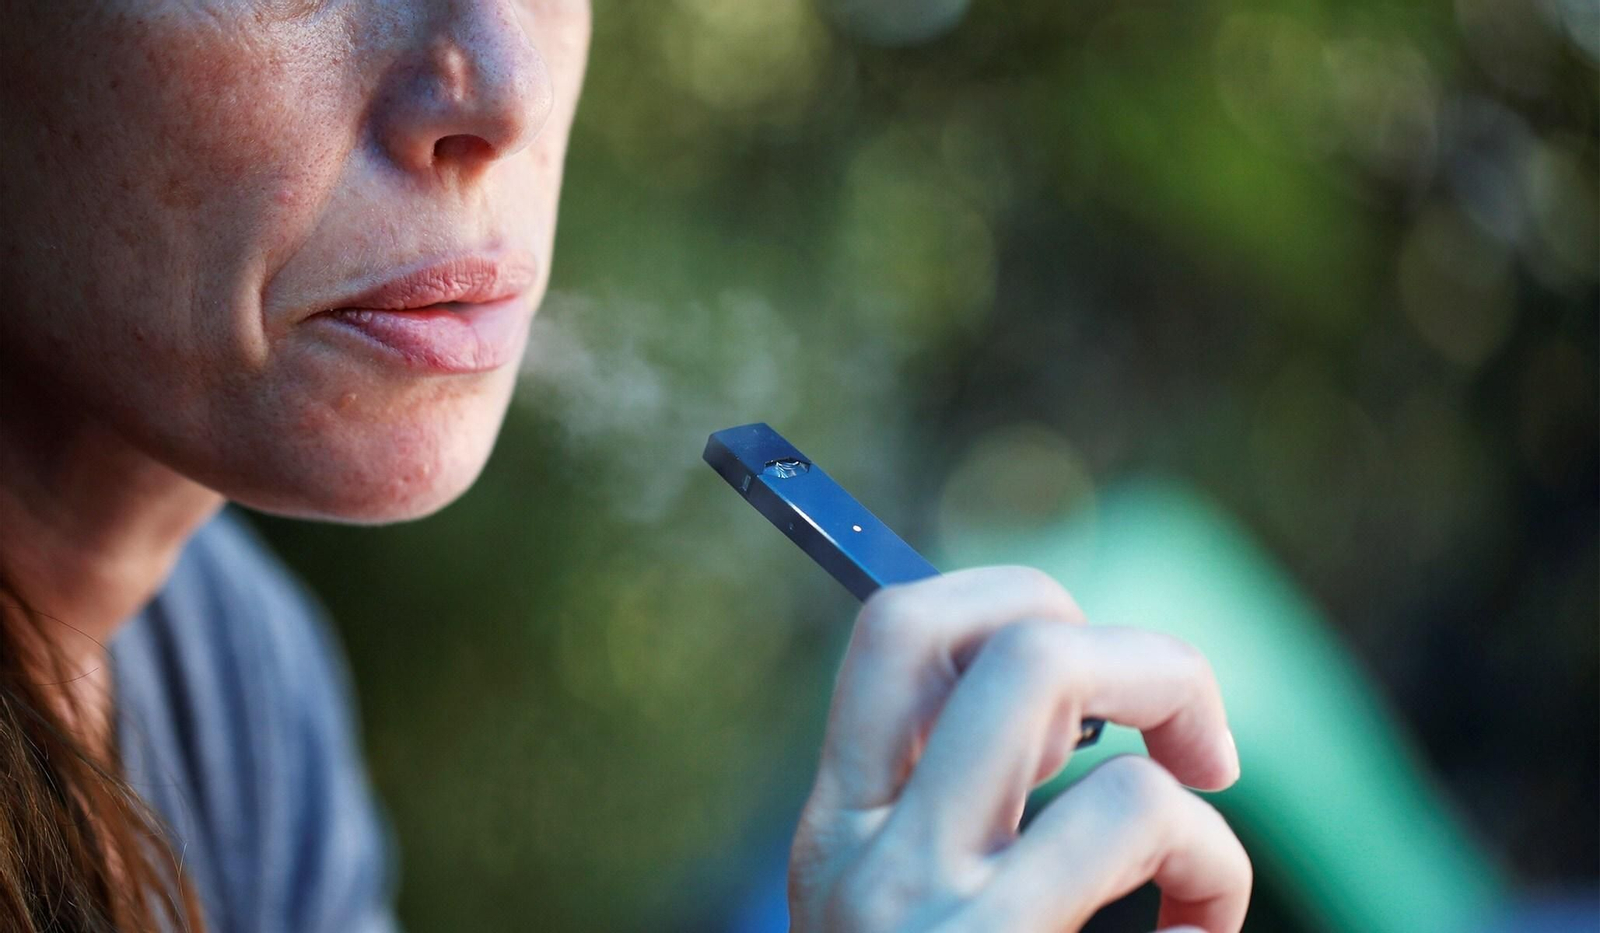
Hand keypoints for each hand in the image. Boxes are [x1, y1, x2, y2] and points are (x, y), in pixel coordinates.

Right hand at [788, 567, 1249, 932]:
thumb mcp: (922, 927)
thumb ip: (955, 826)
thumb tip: (1067, 723)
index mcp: (837, 836)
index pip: (896, 634)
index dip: (1014, 606)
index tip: (1100, 683)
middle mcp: (856, 854)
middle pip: (983, 626)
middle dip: (1133, 648)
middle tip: (1191, 746)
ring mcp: (914, 899)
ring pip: (1045, 665)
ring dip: (1181, 727)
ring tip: (1204, 864)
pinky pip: (1136, 810)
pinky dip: (1216, 867)